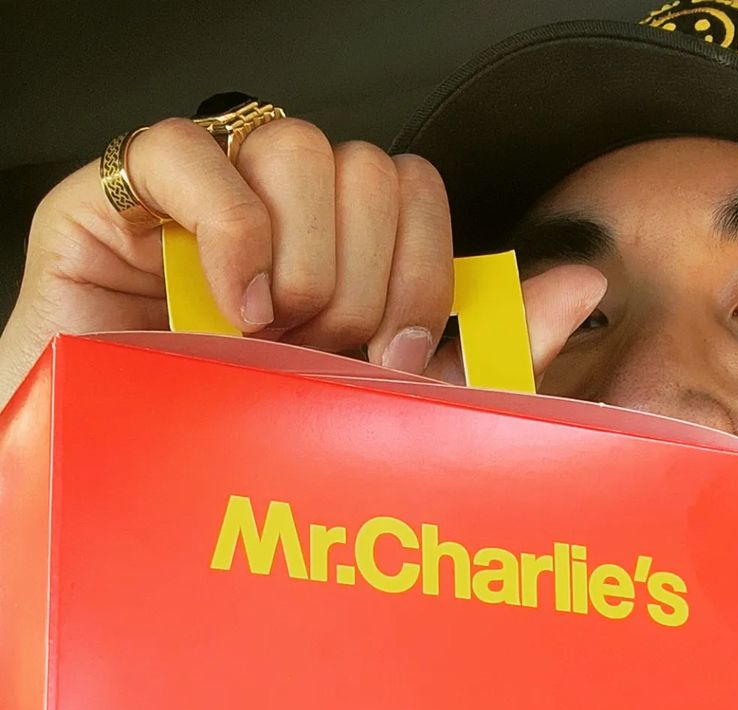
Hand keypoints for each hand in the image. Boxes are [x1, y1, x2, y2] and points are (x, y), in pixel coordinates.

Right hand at [0, 115, 605, 407]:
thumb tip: (586, 282)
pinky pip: (185, 149)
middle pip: (369, 168)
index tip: (393, 353)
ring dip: (305, 263)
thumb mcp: (395, 413)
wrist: (143, 504)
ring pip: (298, 147)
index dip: (422, 269)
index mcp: (341, 254)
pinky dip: (228, 234)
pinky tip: (230, 307)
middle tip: (325, 351)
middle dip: (365, 280)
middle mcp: (281, 217)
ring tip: (271, 336)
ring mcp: (203, 201)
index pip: (416, 190)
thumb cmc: (261, 458)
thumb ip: (489, 350)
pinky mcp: (120, 201)